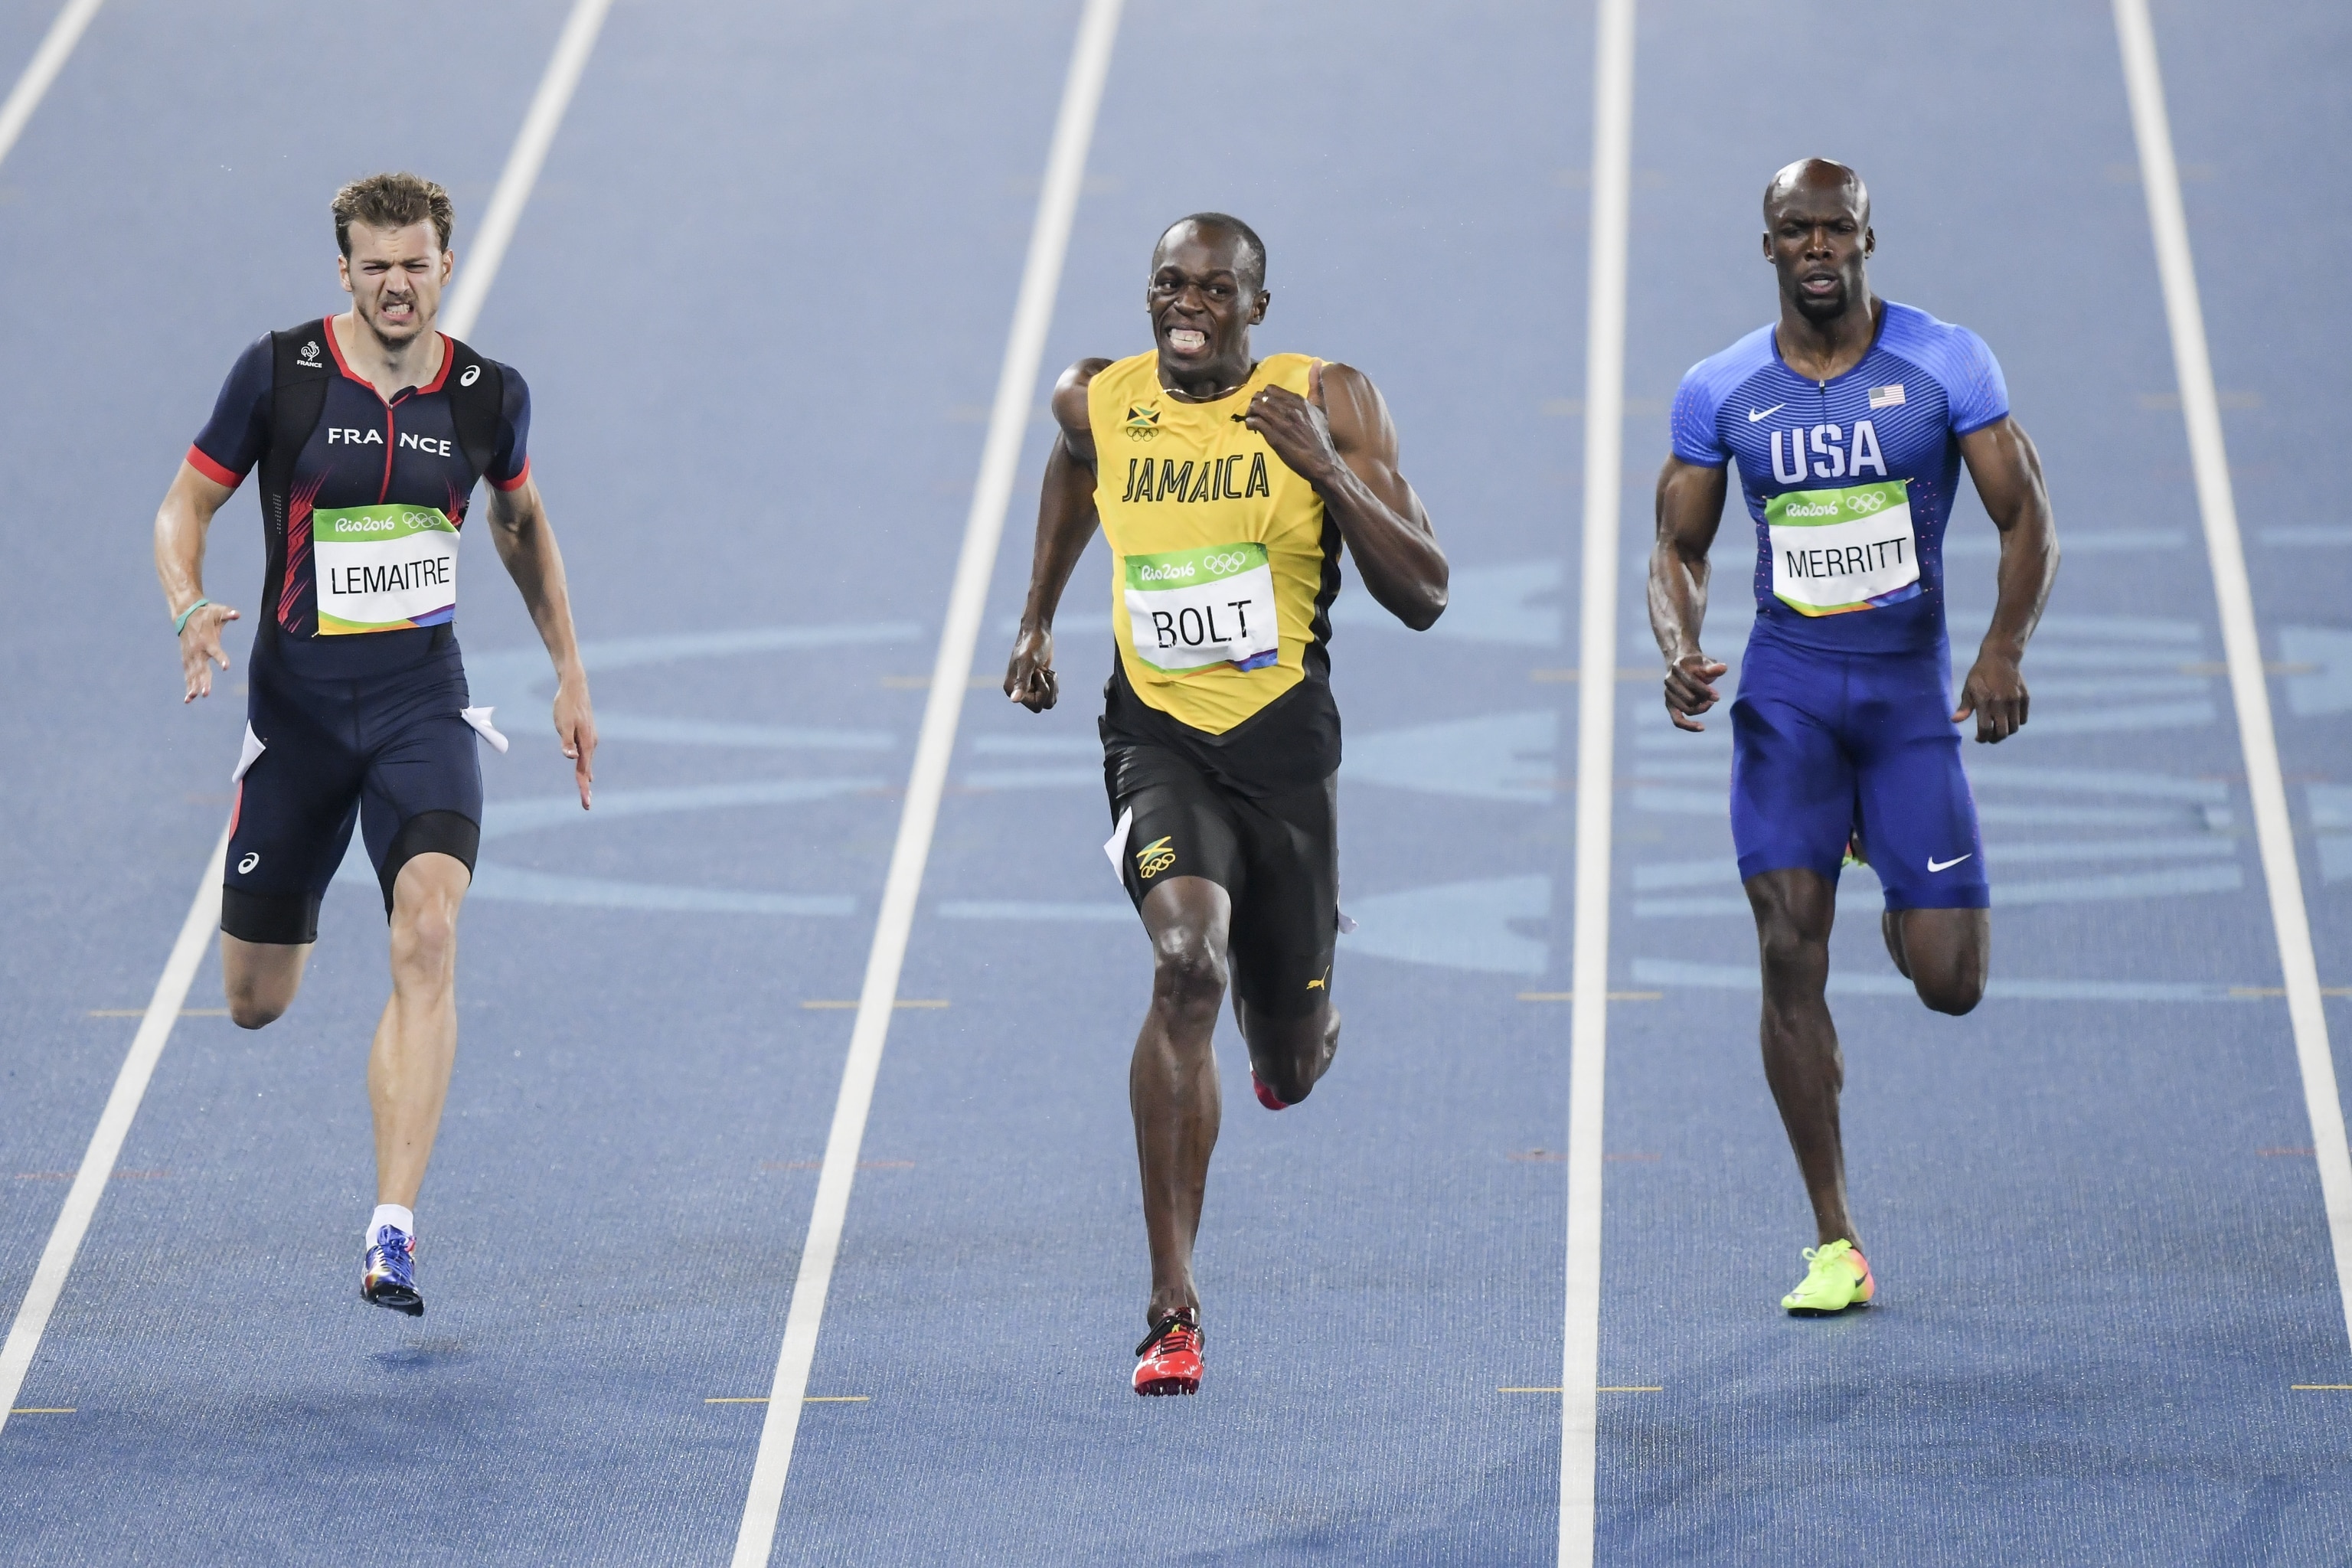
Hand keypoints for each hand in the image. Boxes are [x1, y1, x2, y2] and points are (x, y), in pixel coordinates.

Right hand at [177, 602, 239, 702]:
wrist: (185, 613)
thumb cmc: (206, 614)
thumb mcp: (218, 611)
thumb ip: (228, 613)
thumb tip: (237, 614)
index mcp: (207, 640)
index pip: (215, 651)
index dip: (221, 658)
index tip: (226, 667)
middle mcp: (197, 650)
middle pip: (201, 668)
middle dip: (203, 681)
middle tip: (206, 693)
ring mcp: (190, 656)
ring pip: (192, 673)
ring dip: (193, 685)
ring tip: (193, 697)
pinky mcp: (186, 659)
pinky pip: (187, 674)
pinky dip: (188, 685)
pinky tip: (189, 698)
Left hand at [553, 674, 596, 807]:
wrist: (575, 686)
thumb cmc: (566, 705)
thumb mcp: (563, 723)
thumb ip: (566, 742)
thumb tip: (571, 758)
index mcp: (586, 744)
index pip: (583, 771)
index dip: (583, 788)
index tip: (586, 805)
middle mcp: (590, 744)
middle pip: (587, 770)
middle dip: (586, 788)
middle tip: (586, 806)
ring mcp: (590, 740)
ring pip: (588, 764)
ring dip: (586, 779)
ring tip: (586, 794)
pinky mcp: (586, 735)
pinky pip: (587, 757)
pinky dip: (587, 769)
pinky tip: (588, 774)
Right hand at [1005, 624, 1057, 711]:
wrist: (1038, 632)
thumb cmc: (1031, 645)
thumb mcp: (1028, 664)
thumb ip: (1022, 682)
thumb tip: (1014, 700)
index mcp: (1011, 689)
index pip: (1036, 707)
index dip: (1042, 691)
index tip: (1037, 673)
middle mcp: (1018, 692)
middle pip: (1044, 705)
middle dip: (1048, 688)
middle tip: (1041, 671)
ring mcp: (1029, 689)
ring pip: (1049, 701)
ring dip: (1052, 685)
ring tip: (1044, 670)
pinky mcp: (1038, 684)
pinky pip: (1052, 694)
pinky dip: (1054, 682)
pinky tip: (1047, 670)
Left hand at [1241, 374, 1339, 485]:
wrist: (1322, 461)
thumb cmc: (1321, 436)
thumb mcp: (1321, 408)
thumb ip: (1316, 385)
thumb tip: (1319, 361)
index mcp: (1299, 401)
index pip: (1271, 390)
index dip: (1265, 397)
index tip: (1266, 405)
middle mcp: (1290, 409)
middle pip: (1261, 397)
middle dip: (1255, 404)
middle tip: (1256, 413)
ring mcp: (1281, 423)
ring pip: (1256, 408)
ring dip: (1251, 413)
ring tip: (1253, 421)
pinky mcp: (1274, 437)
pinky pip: (1254, 422)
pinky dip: (1250, 423)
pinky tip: (1253, 428)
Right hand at [1664, 651, 1726, 731]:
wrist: (1683, 665)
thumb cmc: (1698, 664)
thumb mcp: (1707, 663)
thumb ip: (1714, 667)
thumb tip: (1724, 668)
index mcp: (1677, 667)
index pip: (1691, 683)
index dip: (1705, 691)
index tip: (1717, 696)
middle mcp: (1669, 681)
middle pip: (1689, 698)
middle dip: (1705, 700)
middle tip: (1715, 697)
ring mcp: (1668, 693)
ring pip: (1687, 709)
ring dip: (1701, 708)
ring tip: (1709, 703)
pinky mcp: (1669, 704)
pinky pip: (1677, 720)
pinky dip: (1689, 725)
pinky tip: (1702, 727)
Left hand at [1955, 650, 2026, 742]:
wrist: (2001, 656)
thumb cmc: (1981, 673)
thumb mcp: (1969, 688)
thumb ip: (1964, 707)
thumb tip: (1954, 721)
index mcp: (1985, 700)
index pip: (1985, 728)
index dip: (1982, 738)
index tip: (1978, 738)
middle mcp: (2002, 702)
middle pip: (2002, 732)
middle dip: (1994, 739)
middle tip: (1988, 737)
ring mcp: (2015, 700)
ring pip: (2014, 728)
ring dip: (2005, 732)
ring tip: (1997, 729)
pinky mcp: (2025, 698)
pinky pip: (2023, 719)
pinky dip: (2015, 723)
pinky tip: (2007, 719)